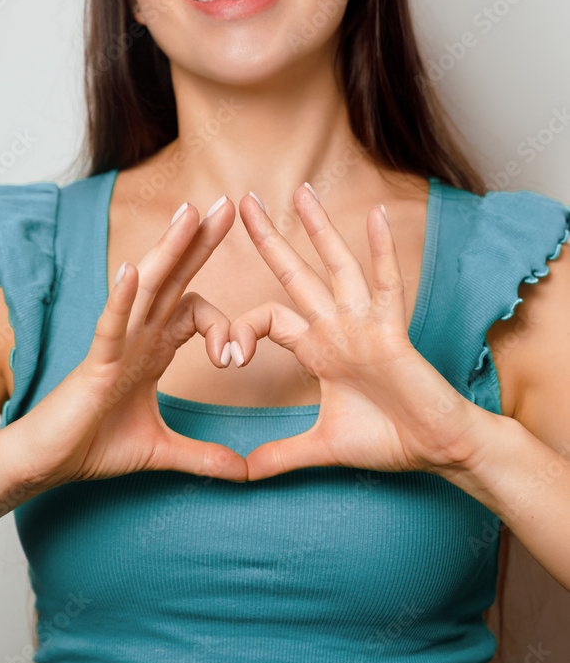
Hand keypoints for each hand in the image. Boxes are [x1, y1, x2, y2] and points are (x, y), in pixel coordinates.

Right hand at [0, 198, 247, 487]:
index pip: (195, 311)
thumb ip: (203, 457)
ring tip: (189, 213)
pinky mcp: (95, 364)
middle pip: (174, 280)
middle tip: (229, 205)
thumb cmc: (93, 447)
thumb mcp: (162, 451)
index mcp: (153, 350)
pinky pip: (110, 325)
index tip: (238, 359)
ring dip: (168, 250)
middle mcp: (136, 337)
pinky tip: (132, 270)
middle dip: (200, 242)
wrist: (47, 464)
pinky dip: (122, 298)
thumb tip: (244, 473)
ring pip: (146, 289)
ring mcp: (115, 345)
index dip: (226, 327)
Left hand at [229, 185, 482, 480]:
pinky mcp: (393, 333)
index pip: (269, 318)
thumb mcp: (321, 448)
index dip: (241, 331)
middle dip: (269, 239)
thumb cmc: (388, 440)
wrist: (436, 450)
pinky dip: (381, 252)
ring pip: (337, 267)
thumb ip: (281, 454)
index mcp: (318, 349)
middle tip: (241, 201)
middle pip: (296, 275)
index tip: (226, 358)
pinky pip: (385, 286)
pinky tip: (374, 216)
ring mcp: (365, 326)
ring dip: (318, 229)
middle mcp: (338, 329)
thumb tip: (243, 472)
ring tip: (300, 190)